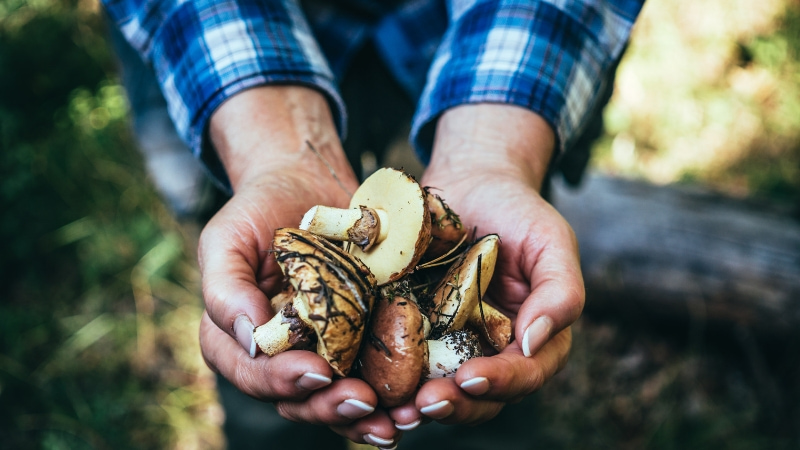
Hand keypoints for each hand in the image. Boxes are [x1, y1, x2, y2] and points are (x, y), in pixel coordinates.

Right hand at [197, 86, 400, 446]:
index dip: (283, 381)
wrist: (307, 185)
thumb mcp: (226, 238)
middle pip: (298, 399)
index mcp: (235, 341)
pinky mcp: (355, 341)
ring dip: (365, 417)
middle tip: (366, 403)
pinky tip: (413, 402)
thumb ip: (225, 288)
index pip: (253, 374)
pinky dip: (390, 395)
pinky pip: (370, 375)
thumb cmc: (257, 209)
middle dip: (331, 407)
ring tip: (396, 421)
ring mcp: (318, 352)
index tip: (319, 372)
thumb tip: (251, 338)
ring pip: (336, 398)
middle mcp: (276, 356)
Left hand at [389, 104, 583, 426]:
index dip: (503, 382)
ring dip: (418, 406)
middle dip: (455, 406)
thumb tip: (535, 342)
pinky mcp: (412, 331)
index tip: (472, 377)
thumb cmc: (516, 210)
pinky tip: (367, 384)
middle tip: (425, 403)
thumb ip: (560, 291)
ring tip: (395, 410)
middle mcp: (490, 350)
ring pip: (439, 390)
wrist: (469, 183)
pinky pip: (400, 364)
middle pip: (480, 397)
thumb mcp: (550, 241)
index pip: (525, 374)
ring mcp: (450, 344)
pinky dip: (387, 381)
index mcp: (530, 338)